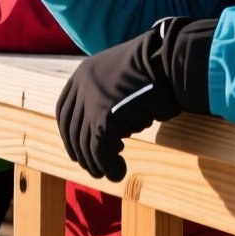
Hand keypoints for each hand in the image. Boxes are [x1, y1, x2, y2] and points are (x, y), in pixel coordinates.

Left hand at [56, 17, 215, 180]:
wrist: (170, 62)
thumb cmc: (156, 70)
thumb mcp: (122, 76)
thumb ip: (108, 96)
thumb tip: (107, 130)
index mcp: (83, 73)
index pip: (64, 110)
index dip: (68, 134)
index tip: (77, 150)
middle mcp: (82, 87)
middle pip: (72, 130)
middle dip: (81, 153)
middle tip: (94, 167)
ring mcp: (91, 102)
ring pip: (86, 144)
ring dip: (96, 164)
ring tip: (108, 172)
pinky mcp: (103, 119)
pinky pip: (100, 152)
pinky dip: (109, 167)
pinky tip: (119, 172)